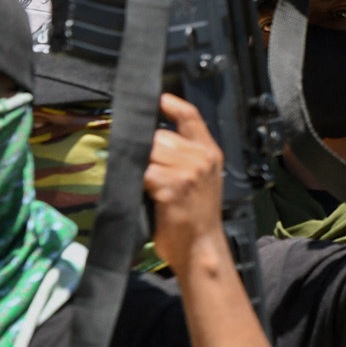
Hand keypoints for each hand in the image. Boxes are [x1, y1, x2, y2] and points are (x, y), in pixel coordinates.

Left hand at [145, 94, 228, 273]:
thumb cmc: (197, 216)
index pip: (191, 117)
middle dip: (144, 146)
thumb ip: (186, 157)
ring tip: (139, 178)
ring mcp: (187, 172)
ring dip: (137, 163)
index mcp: (210, 153)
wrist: (201, 247)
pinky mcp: (171, 187)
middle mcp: (201, 159)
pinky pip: (143, 171)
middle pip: (160, 136)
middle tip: (134, 159)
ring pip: (149, 152)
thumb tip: (153, 140)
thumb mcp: (202, 179)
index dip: (172, 104)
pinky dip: (137, 179)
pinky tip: (141, 190)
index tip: (157, 99)